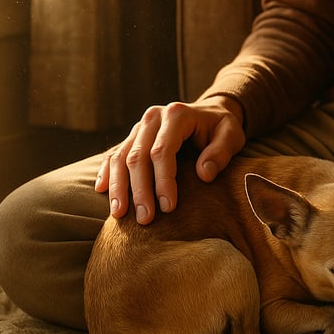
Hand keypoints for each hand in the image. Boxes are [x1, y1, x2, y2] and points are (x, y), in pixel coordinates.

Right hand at [95, 96, 245, 223]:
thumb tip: (204, 174)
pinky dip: (106, 172)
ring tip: (119, 214)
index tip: (168, 207)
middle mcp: (153, 117)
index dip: (163, 180)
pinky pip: (113, 154)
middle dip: (139, 190)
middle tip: (145, 219)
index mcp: (176, 114)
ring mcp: (140, 127)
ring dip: (118, 187)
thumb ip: (221, 152)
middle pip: (138, 156)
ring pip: (120, 156)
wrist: (211, 113)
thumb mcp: (232, 135)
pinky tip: (102, 191)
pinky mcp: (133, 136)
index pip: (162, 151)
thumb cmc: (223, 128)